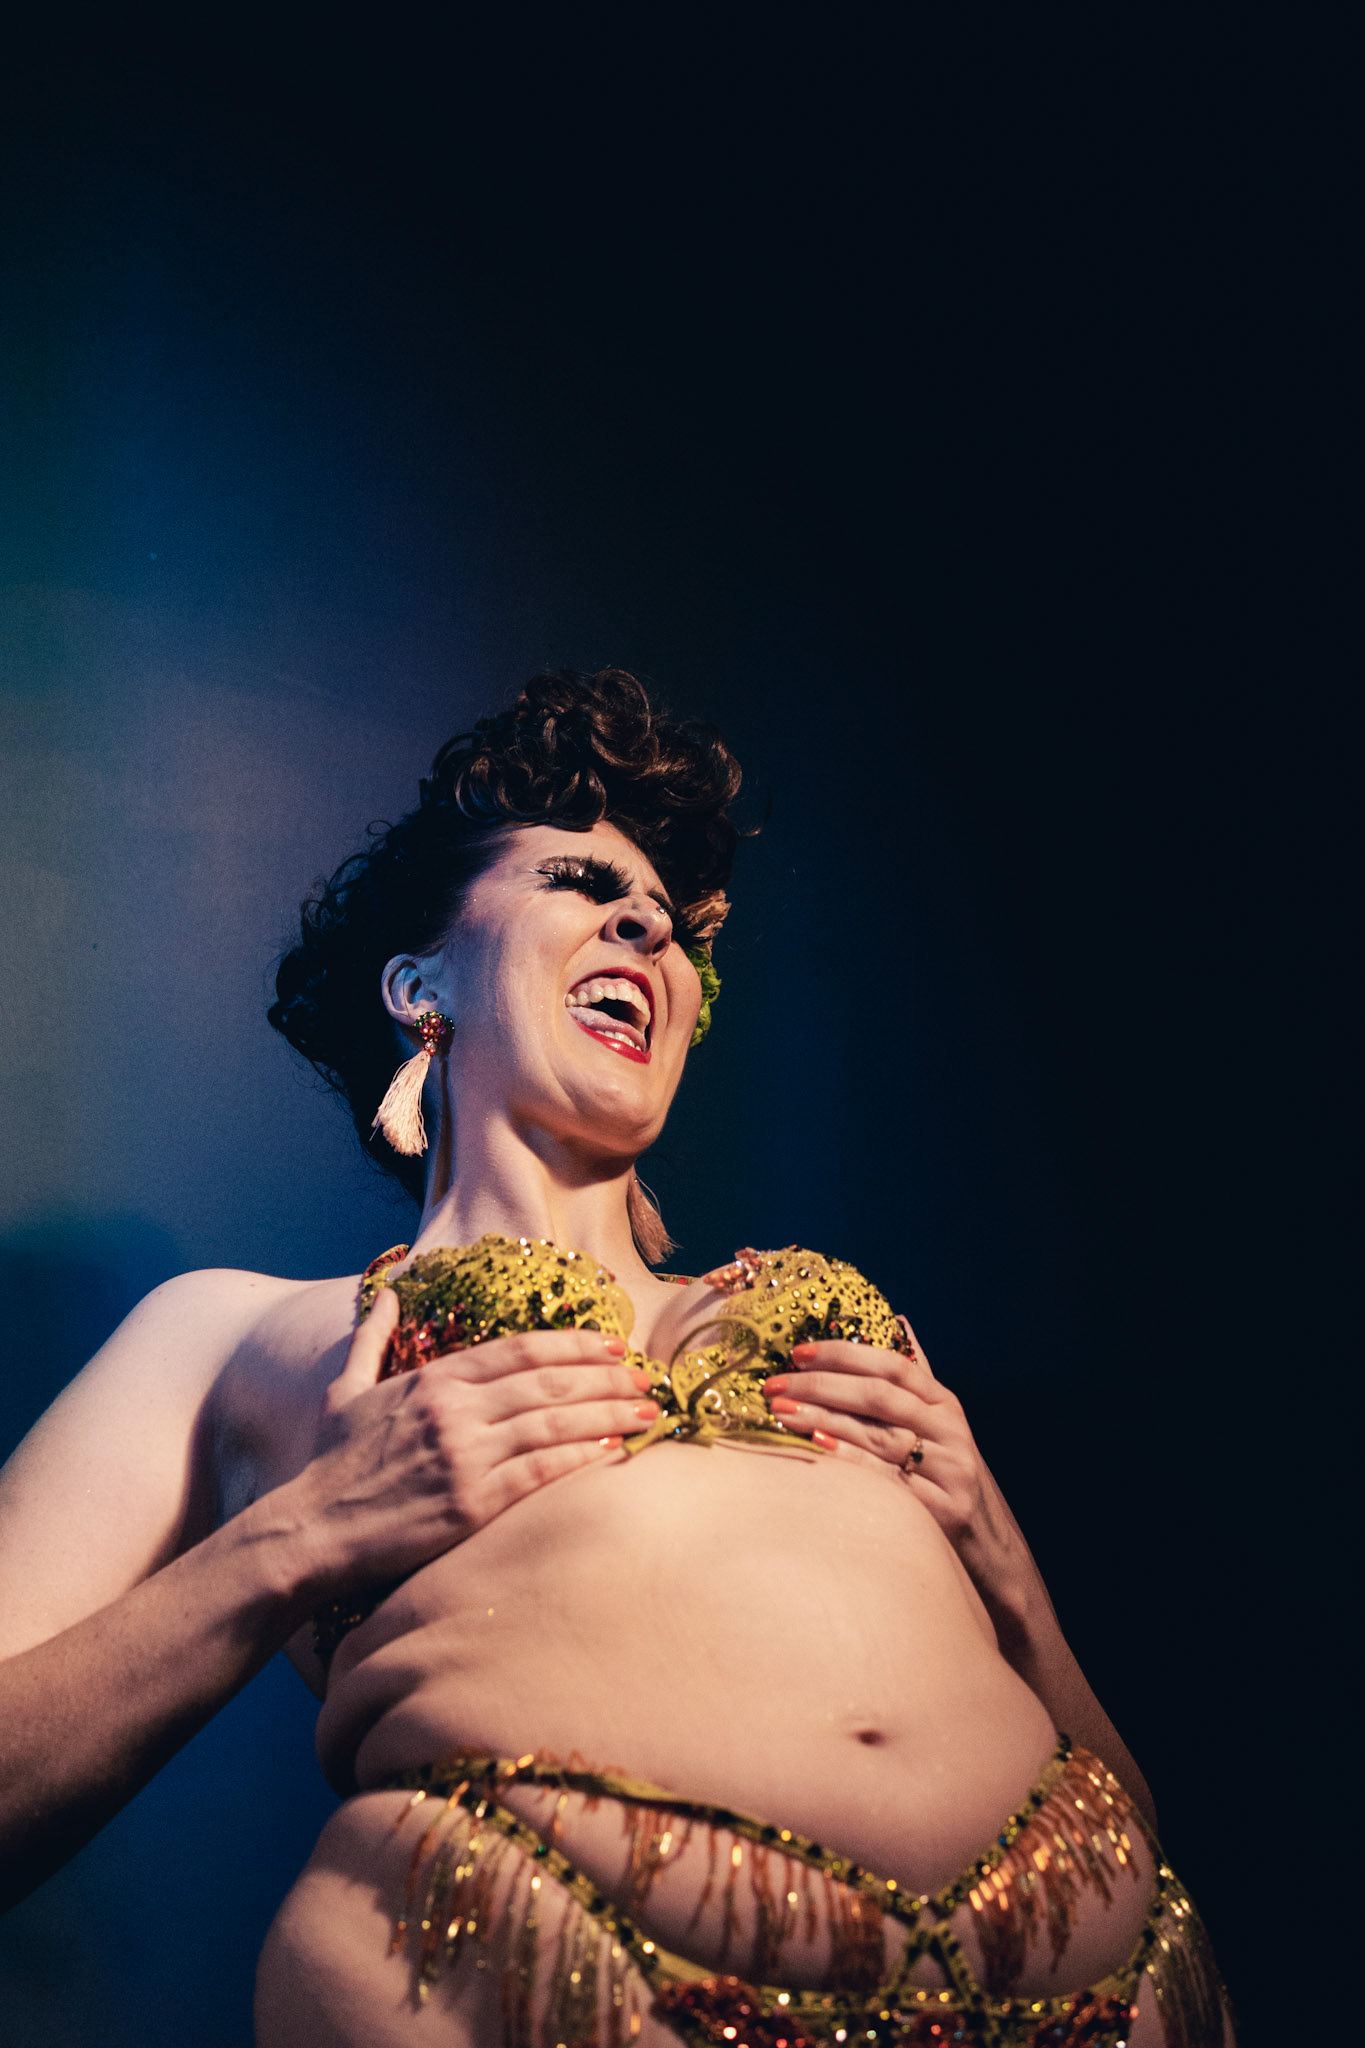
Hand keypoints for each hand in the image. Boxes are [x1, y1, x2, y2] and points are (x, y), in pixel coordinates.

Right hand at [292, 1290, 656, 1595]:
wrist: (310, 1531)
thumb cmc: (331, 1464)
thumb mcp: (346, 1389)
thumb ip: (373, 1337)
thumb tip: (392, 1294)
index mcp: (433, 1379)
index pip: (522, 1349)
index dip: (574, 1345)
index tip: (612, 1346)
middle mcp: (454, 1411)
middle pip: (550, 1382)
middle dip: (606, 1378)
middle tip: (646, 1377)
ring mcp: (465, 1456)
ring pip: (554, 1423)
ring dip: (608, 1415)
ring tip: (646, 1412)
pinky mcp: (472, 1504)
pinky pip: (541, 1472)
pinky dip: (582, 1458)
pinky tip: (613, 1452)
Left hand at [763, 1323, 1039, 1637]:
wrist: (997, 1558)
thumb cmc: (951, 1484)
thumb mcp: (941, 1430)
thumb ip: (916, 1379)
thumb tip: (899, 1320)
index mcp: (946, 1405)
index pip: (892, 1364)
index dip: (843, 1353)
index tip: (797, 1351)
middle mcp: (951, 1432)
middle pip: (879, 1396)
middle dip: (820, 1385)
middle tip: (774, 1385)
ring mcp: (950, 1472)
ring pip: (878, 1436)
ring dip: (823, 1419)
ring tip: (780, 1412)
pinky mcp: (945, 1513)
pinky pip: (887, 1482)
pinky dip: (850, 1463)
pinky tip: (815, 1450)